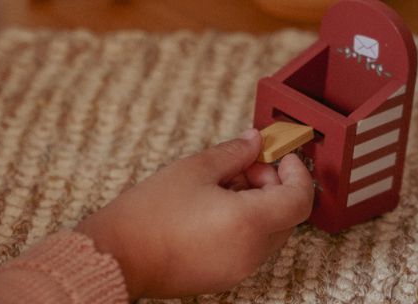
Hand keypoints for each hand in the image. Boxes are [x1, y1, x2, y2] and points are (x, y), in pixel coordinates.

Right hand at [76, 129, 313, 298]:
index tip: (282, 154)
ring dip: (258, 202)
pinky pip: (251, 246)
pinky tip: (213, 204)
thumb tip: (255, 141)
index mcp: (249, 223)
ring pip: (270, 230)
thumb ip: (234, 153)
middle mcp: (252, 252)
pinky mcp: (225, 277)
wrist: (118, 255)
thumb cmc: (152, 213)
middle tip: (244, 163)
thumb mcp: (195, 168)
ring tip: (221, 182)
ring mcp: (239, 269)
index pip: (299, 199)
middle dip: (273, 183)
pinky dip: (245, 222)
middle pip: (287, 215)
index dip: (297, 172)